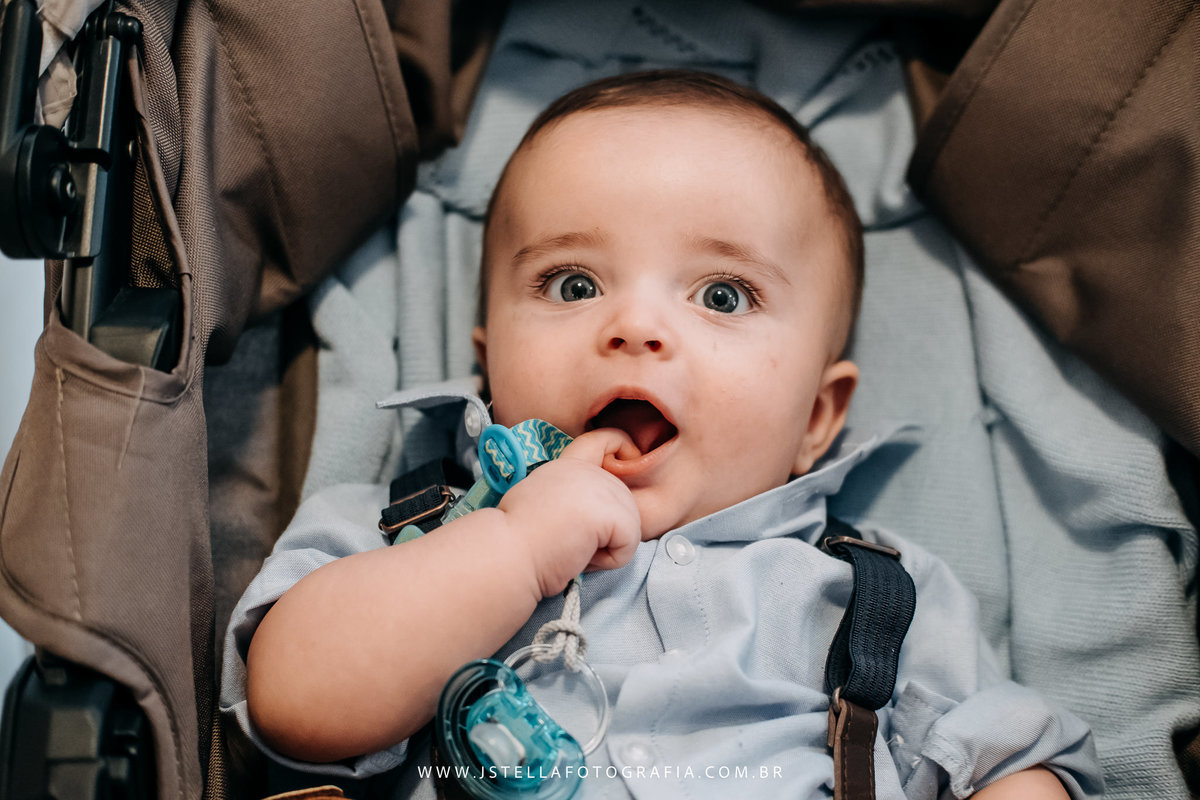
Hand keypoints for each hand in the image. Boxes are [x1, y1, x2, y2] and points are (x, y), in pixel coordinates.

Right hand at [498, 428, 641, 597]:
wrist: (507, 553)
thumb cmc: (515, 539)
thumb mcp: (540, 502)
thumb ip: (570, 495)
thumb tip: (586, 511)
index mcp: (566, 465)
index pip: (605, 440)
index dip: (620, 450)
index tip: (614, 468)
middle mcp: (587, 470)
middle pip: (625, 499)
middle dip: (606, 529)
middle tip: (571, 538)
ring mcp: (601, 488)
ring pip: (630, 525)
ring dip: (606, 547)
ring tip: (572, 547)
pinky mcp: (611, 512)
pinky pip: (629, 544)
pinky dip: (609, 560)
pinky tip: (580, 554)